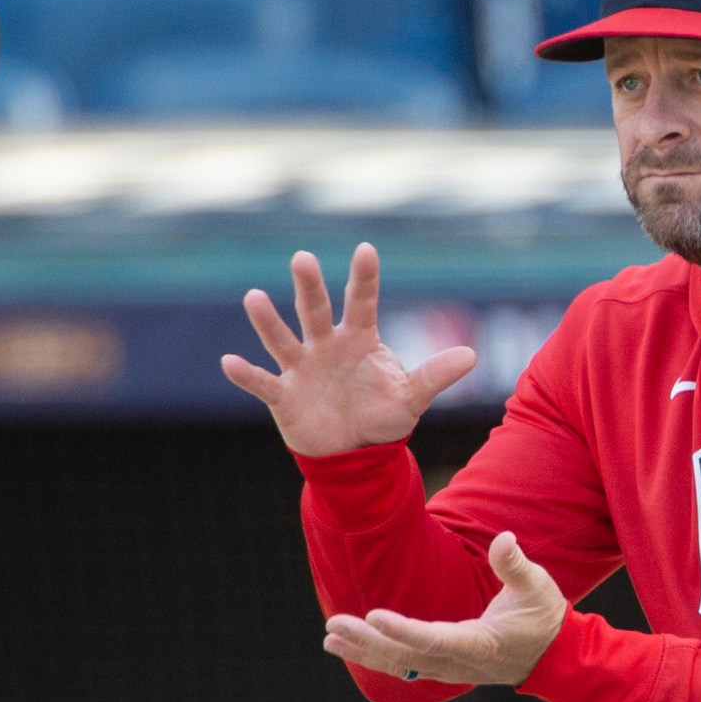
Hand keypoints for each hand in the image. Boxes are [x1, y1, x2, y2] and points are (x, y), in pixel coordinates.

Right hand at [221, 242, 477, 457]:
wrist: (354, 451)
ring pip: (283, 339)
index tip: (366, 250)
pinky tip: (229, 361)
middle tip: (303, 259)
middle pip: (315, 310)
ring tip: (253, 297)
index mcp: (359, 339)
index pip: (361, 302)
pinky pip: (263, 383)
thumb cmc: (381, 414)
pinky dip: (246, 374)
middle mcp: (326, 345)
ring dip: (268, 321)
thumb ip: (435, 375)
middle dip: (309, 287)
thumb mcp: (411, 396)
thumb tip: (471, 356)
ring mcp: (302, 368)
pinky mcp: (284, 395)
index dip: (364, 278)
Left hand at [323, 532, 567, 685]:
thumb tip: (504, 538)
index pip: (433, 639)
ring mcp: (448, 670)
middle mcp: (458, 663)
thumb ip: (516, 565)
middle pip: (405, 656)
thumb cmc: (543, 617)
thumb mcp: (538, 587)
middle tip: (333, 626)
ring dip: (363, 651)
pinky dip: (376, 657)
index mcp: (479, 644)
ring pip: (399, 664)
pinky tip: (349, 648)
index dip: (402, 630)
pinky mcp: (443, 668)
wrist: (552, 658)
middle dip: (367, 642)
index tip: (372, 616)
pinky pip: (403, 666)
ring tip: (329, 639)